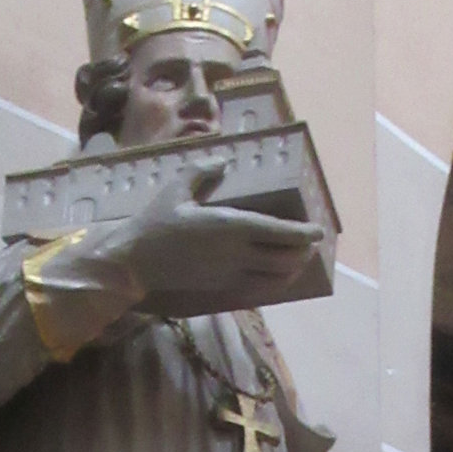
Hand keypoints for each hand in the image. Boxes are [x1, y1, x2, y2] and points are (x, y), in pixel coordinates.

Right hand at [64, 159, 322, 302]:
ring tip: (299, 258)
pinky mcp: (223, 289)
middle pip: (285, 258)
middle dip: (303, 252)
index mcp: (229, 226)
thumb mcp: (176, 189)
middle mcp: (236, 254)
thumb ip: (202, 172)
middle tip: (310, 243)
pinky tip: (276, 276)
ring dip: (293, 269)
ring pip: (276, 278)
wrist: (135, 264)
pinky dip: (274, 284)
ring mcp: (231, 275)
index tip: (317, 231)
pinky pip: (259, 290)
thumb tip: (223, 161)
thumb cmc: (154, 224)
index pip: (278, 231)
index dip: (302, 233)